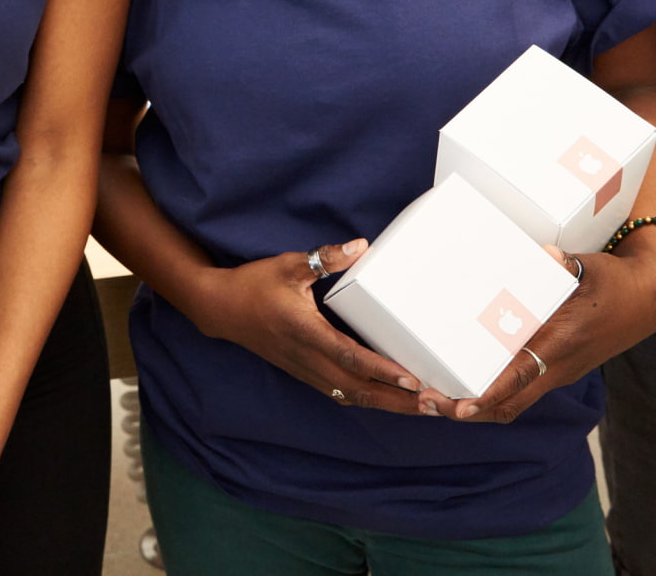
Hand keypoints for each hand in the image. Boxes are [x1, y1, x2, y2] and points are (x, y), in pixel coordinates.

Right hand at [194, 242, 431, 414]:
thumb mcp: (288, 264)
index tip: (413, 379)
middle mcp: (308, 359)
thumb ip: (325, 259)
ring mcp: (306, 370)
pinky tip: (388, 401)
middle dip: (398, 401)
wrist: (221, 309)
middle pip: (359, 390)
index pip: (350, 357)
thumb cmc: (255, 284)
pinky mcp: (305, 373)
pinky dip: (368, 400)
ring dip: (388, 405)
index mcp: (306, 332)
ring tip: (422, 408)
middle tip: (435, 405)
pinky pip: (341, 394)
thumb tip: (360, 246)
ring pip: (352, 397)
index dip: (382, 370)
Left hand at [418, 241, 655, 423]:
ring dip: (475, 405)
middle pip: (508, 403)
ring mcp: (555, 373)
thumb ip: (566, 264)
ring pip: (511, 403)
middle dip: (466, 408)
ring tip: (432, 399)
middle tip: (426, 400)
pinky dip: (490, 395)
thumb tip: (550, 254)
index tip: (460, 403)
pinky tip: (461, 386)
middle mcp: (556, 368)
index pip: (520, 376)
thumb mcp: (590, 269)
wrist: (645, 301)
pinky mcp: (552, 369)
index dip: (489, 392)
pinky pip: (518, 391)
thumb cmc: (612, 283)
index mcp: (561, 344)